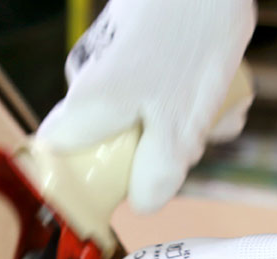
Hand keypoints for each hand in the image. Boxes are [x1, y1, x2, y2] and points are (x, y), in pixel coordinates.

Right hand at [36, 0, 255, 212]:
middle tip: (196, 137)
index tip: (130, 185)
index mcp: (87, 108)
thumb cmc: (188, 35)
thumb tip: (144, 203)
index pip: (60, 160)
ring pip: (144, 113)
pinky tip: (216, 80)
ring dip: (184, 119)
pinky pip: (159, 85)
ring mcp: (110, 61)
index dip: (93, 182)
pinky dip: (188, 91)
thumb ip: (159, 167)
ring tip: (216, 102)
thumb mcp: (181, 120)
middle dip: (160, 149)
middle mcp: (87, 84)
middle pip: (113, 142)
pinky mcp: (134, 44)